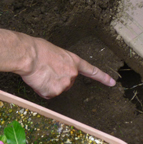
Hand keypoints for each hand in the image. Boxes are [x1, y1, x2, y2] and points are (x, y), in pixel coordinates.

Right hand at [0, 27, 115, 98]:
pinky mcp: (53, 92)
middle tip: (46, 71)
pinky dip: (42, 90)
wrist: (30, 56)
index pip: (92, 71)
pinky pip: (47, 94)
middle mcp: (72, 75)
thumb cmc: (38, 49)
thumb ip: (61, 63)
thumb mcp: (55, 52)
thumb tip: (55, 69)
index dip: (103, 77)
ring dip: (48, 84)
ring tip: (40, 74)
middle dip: (57, 80)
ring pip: (56, 89)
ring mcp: (64, 85)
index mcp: (74, 62)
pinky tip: (38, 80)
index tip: (112, 83)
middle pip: (67, 83)